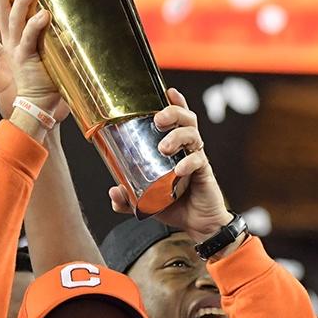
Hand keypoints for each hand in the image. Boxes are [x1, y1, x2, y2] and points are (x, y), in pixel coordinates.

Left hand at [108, 88, 230, 241]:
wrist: (199, 225)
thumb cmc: (175, 207)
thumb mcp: (146, 203)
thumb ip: (128, 199)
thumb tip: (113, 191)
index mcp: (176, 149)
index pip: (178, 120)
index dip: (175, 103)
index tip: (167, 91)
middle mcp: (188, 149)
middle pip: (187, 120)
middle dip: (174, 113)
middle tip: (158, 119)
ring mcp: (198, 160)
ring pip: (194, 136)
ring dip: (178, 136)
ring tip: (164, 147)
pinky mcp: (204, 174)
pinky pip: (199, 161)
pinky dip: (188, 163)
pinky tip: (179, 170)